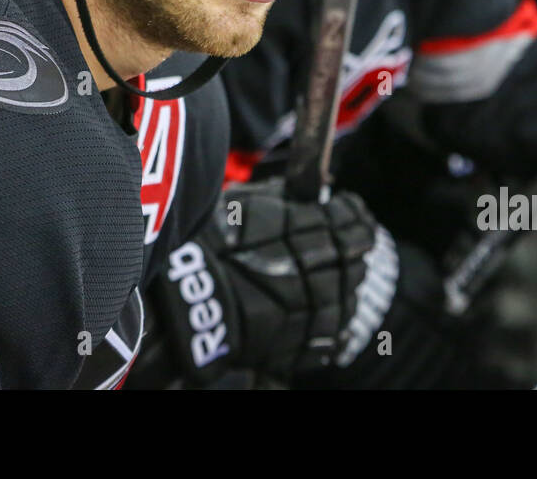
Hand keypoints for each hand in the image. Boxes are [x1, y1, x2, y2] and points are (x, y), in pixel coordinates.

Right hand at [136, 179, 391, 384]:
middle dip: (352, 246)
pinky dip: (335, 319)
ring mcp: (314, 312)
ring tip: (336, 274)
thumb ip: (285, 198)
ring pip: (349, 296)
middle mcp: (320, 271)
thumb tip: (314, 191)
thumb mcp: (245, 204)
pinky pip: (333, 333)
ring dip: (346, 282)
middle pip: (354, 257)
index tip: (351, 209)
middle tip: (348, 239)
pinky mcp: (303, 345)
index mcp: (310, 231)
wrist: (183, 299)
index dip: (352, 212)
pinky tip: (328, 310)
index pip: (350, 218)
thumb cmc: (207, 244)